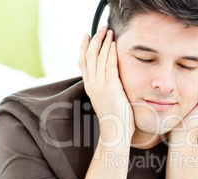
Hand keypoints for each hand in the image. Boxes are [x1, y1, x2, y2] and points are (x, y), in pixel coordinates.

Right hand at [79, 27, 134, 141]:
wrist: (115, 132)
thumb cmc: (114, 119)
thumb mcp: (106, 101)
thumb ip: (105, 89)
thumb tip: (109, 82)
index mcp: (89, 87)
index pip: (83, 63)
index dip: (84, 47)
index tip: (87, 36)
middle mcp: (92, 84)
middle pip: (89, 56)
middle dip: (95, 40)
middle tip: (101, 28)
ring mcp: (100, 85)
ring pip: (98, 58)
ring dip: (104, 42)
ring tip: (108, 31)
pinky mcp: (111, 87)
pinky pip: (109, 65)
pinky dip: (110, 53)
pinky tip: (113, 44)